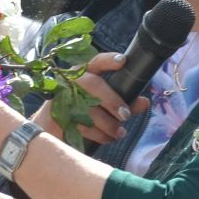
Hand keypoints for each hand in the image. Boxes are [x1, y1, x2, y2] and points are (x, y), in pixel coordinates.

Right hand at [33, 52, 147, 147]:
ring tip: (119, 133)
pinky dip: (98, 135)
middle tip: (125, 115)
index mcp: (84, 72)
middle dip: (112, 101)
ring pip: (88, 109)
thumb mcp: (105, 103)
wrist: (53, 125)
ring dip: (108, 124)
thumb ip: (124, 101)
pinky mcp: (56, 117)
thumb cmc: (85, 109)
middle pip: (93, 85)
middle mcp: (71, 81)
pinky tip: (107, 138)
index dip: (109, 61)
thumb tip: (144, 102)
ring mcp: (62, 98)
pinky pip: (81, 126)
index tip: (122, 61)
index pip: (97, 62)